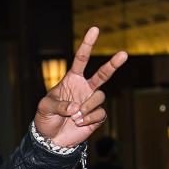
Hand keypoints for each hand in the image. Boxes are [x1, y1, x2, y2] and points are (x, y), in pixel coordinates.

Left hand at [34, 27, 127, 148]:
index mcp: (72, 80)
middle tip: (124, 54)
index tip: (95, 29)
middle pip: (103, 74)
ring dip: (87, 106)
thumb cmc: (45, 119)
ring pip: (100, 97)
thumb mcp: (44, 108)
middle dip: (113, 64)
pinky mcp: (96, 117)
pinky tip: (79, 123)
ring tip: (74, 116)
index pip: (81, 59)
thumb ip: (58, 105)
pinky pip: (100, 113)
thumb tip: (75, 107)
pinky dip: (89, 118)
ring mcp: (91, 102)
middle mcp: (85, 88)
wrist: (51, 139)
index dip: (87, 44)